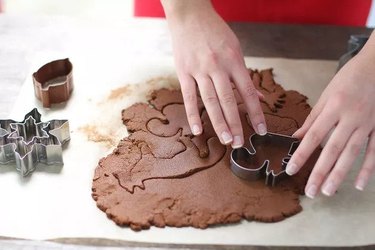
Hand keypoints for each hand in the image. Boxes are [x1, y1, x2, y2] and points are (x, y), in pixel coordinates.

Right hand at [161, 0, 266, 147]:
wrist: (189, 15)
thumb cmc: (215, 33)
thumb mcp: (236, 49)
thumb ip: (245, 76)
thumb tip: (259, 98)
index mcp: (234, 61)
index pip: (248, 92)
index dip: (255, 113)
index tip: (261, 130)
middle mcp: (218, 66)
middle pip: (229, 100)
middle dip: (236, 124)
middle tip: (240, 143)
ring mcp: (199, 70)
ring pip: (210, 101)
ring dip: (218, 123)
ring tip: (226, 140)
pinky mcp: (183, 72)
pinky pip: (189, 97)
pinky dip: (193, 115)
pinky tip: (198, 130)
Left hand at [286, 36, 374, 197]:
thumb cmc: (348, 79)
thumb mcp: (326, 95)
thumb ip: (313, 119)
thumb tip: (297, 137)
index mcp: (334, 107)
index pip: (314, 136)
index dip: (302, 154)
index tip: (291, 169)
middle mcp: (350, 117)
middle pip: (333, 149)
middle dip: (320, 171)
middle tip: (310, 191)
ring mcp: (367, 124)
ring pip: (352, 153)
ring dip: (340, 174)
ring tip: (328, 191)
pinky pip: (374, 151)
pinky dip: (368, 169)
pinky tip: (360, 185)